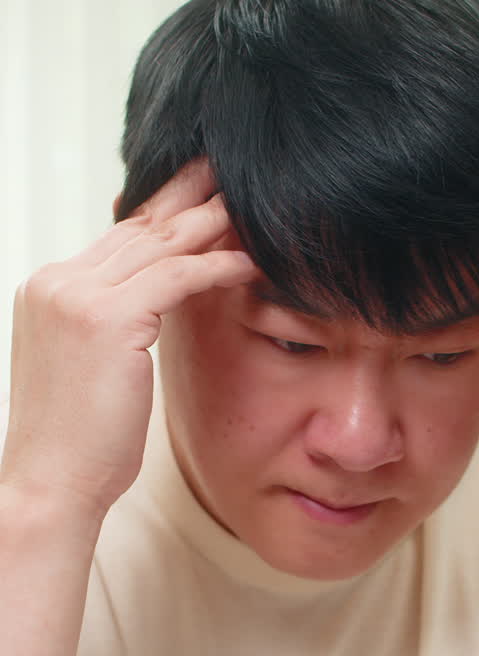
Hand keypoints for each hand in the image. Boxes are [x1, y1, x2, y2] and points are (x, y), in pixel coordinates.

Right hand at [2, 160, 251, 524]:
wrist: (52, 484)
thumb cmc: (79, 444)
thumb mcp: (92, 369)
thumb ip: (114, 327)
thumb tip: (153, 311)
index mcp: (50, 290)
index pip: (117, 238)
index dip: (164, 213)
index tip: (202, 192)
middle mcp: (58, 283)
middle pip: (138, 228)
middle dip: (189, 198)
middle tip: (230, 171)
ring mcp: (77, 297)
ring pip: (158, 245)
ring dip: (210, 222)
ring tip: (251, 205)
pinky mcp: (106, 320)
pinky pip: (174, 278)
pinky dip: (215, 267)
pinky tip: (249, 261)